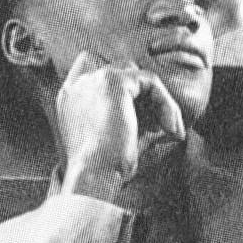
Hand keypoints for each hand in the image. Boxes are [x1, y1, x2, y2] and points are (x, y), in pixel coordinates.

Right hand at [55, 51, 186, 201]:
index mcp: (70, 99)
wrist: (94, 175)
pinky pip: (151, 82)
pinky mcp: (114, 81)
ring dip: (161, 102)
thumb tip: (166, 122)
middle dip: (146, 97)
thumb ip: (136, 123)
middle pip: (124, 73)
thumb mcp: (119, 140)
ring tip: (171, 130)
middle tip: (161, 127)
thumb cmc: (105, 168)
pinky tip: (171, 128)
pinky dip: (166, 104)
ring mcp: (94, 79)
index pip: (91, 67)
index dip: (121, 83)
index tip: (145, 108)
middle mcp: (78, 85)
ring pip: (141, 79)